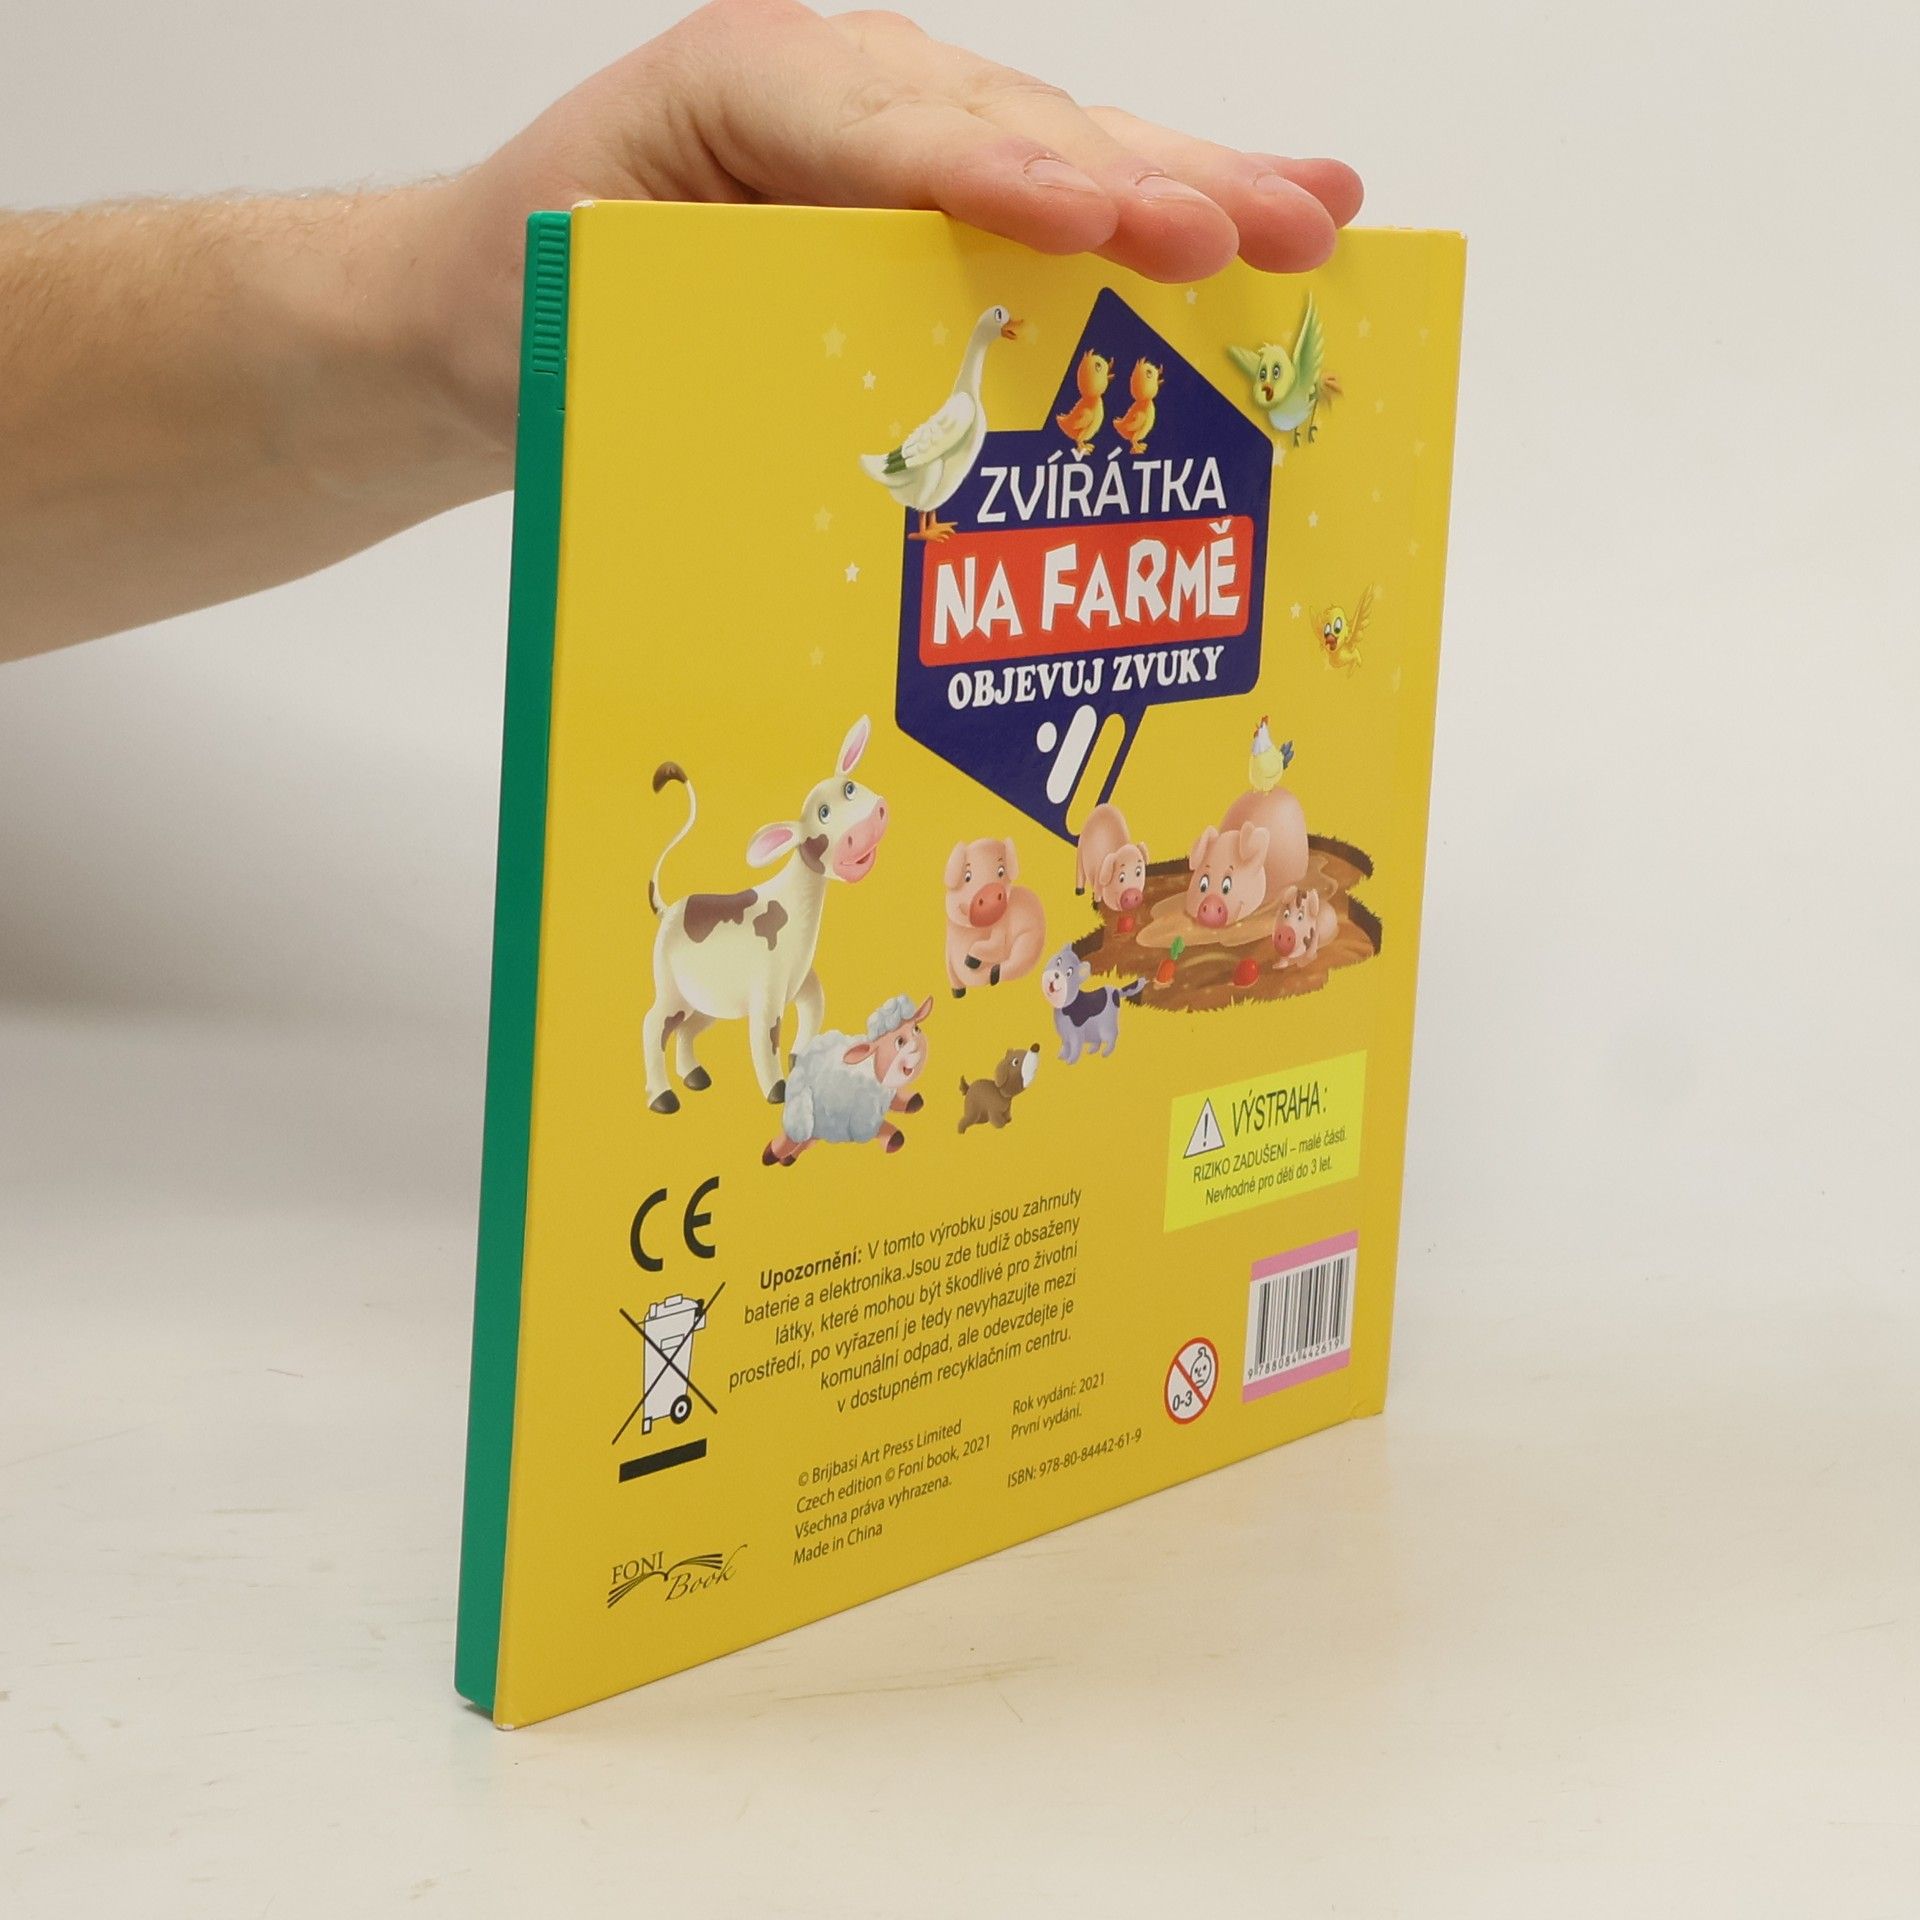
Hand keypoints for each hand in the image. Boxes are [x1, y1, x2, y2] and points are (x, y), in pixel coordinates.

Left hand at [403, 0, 1361, 443]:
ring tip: (1313, 219)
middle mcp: (839, 95)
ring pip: (1062, 148)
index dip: (1002, 178)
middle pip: (1016, 125)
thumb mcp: (584, 307)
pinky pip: (1051, 197)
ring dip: (1193, 186)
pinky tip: (1265, 215)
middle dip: (1144, 181)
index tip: (1095, 223)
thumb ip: (699, 319)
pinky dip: (1158, 209)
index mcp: (744, 91)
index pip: (891, 136)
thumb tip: (853, 411)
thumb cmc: (532, 301)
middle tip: (1257, 233)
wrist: (483, 305)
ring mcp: (894, 140)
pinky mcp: (924, 202)